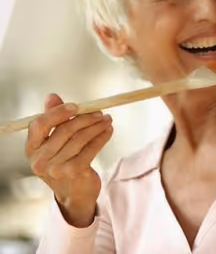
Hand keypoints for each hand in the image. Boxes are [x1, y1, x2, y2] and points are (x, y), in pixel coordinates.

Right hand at [25, 94, 112, 227]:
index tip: (76, 106)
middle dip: (85, 118)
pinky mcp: (74, 172)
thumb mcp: (55, 143)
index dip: (57, 113)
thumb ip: (54, 120)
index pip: (39, 125)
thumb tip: (52, 96)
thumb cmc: (64, 164)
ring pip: (80, 138)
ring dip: (97, 126)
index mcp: (32, 149)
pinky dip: (102, 137)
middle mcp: (40, 160)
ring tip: (107, 120)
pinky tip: (108, 131)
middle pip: (64, 130)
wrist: (74, 194)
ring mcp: (56, 168)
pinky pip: (91, 148)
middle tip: (100, 112)